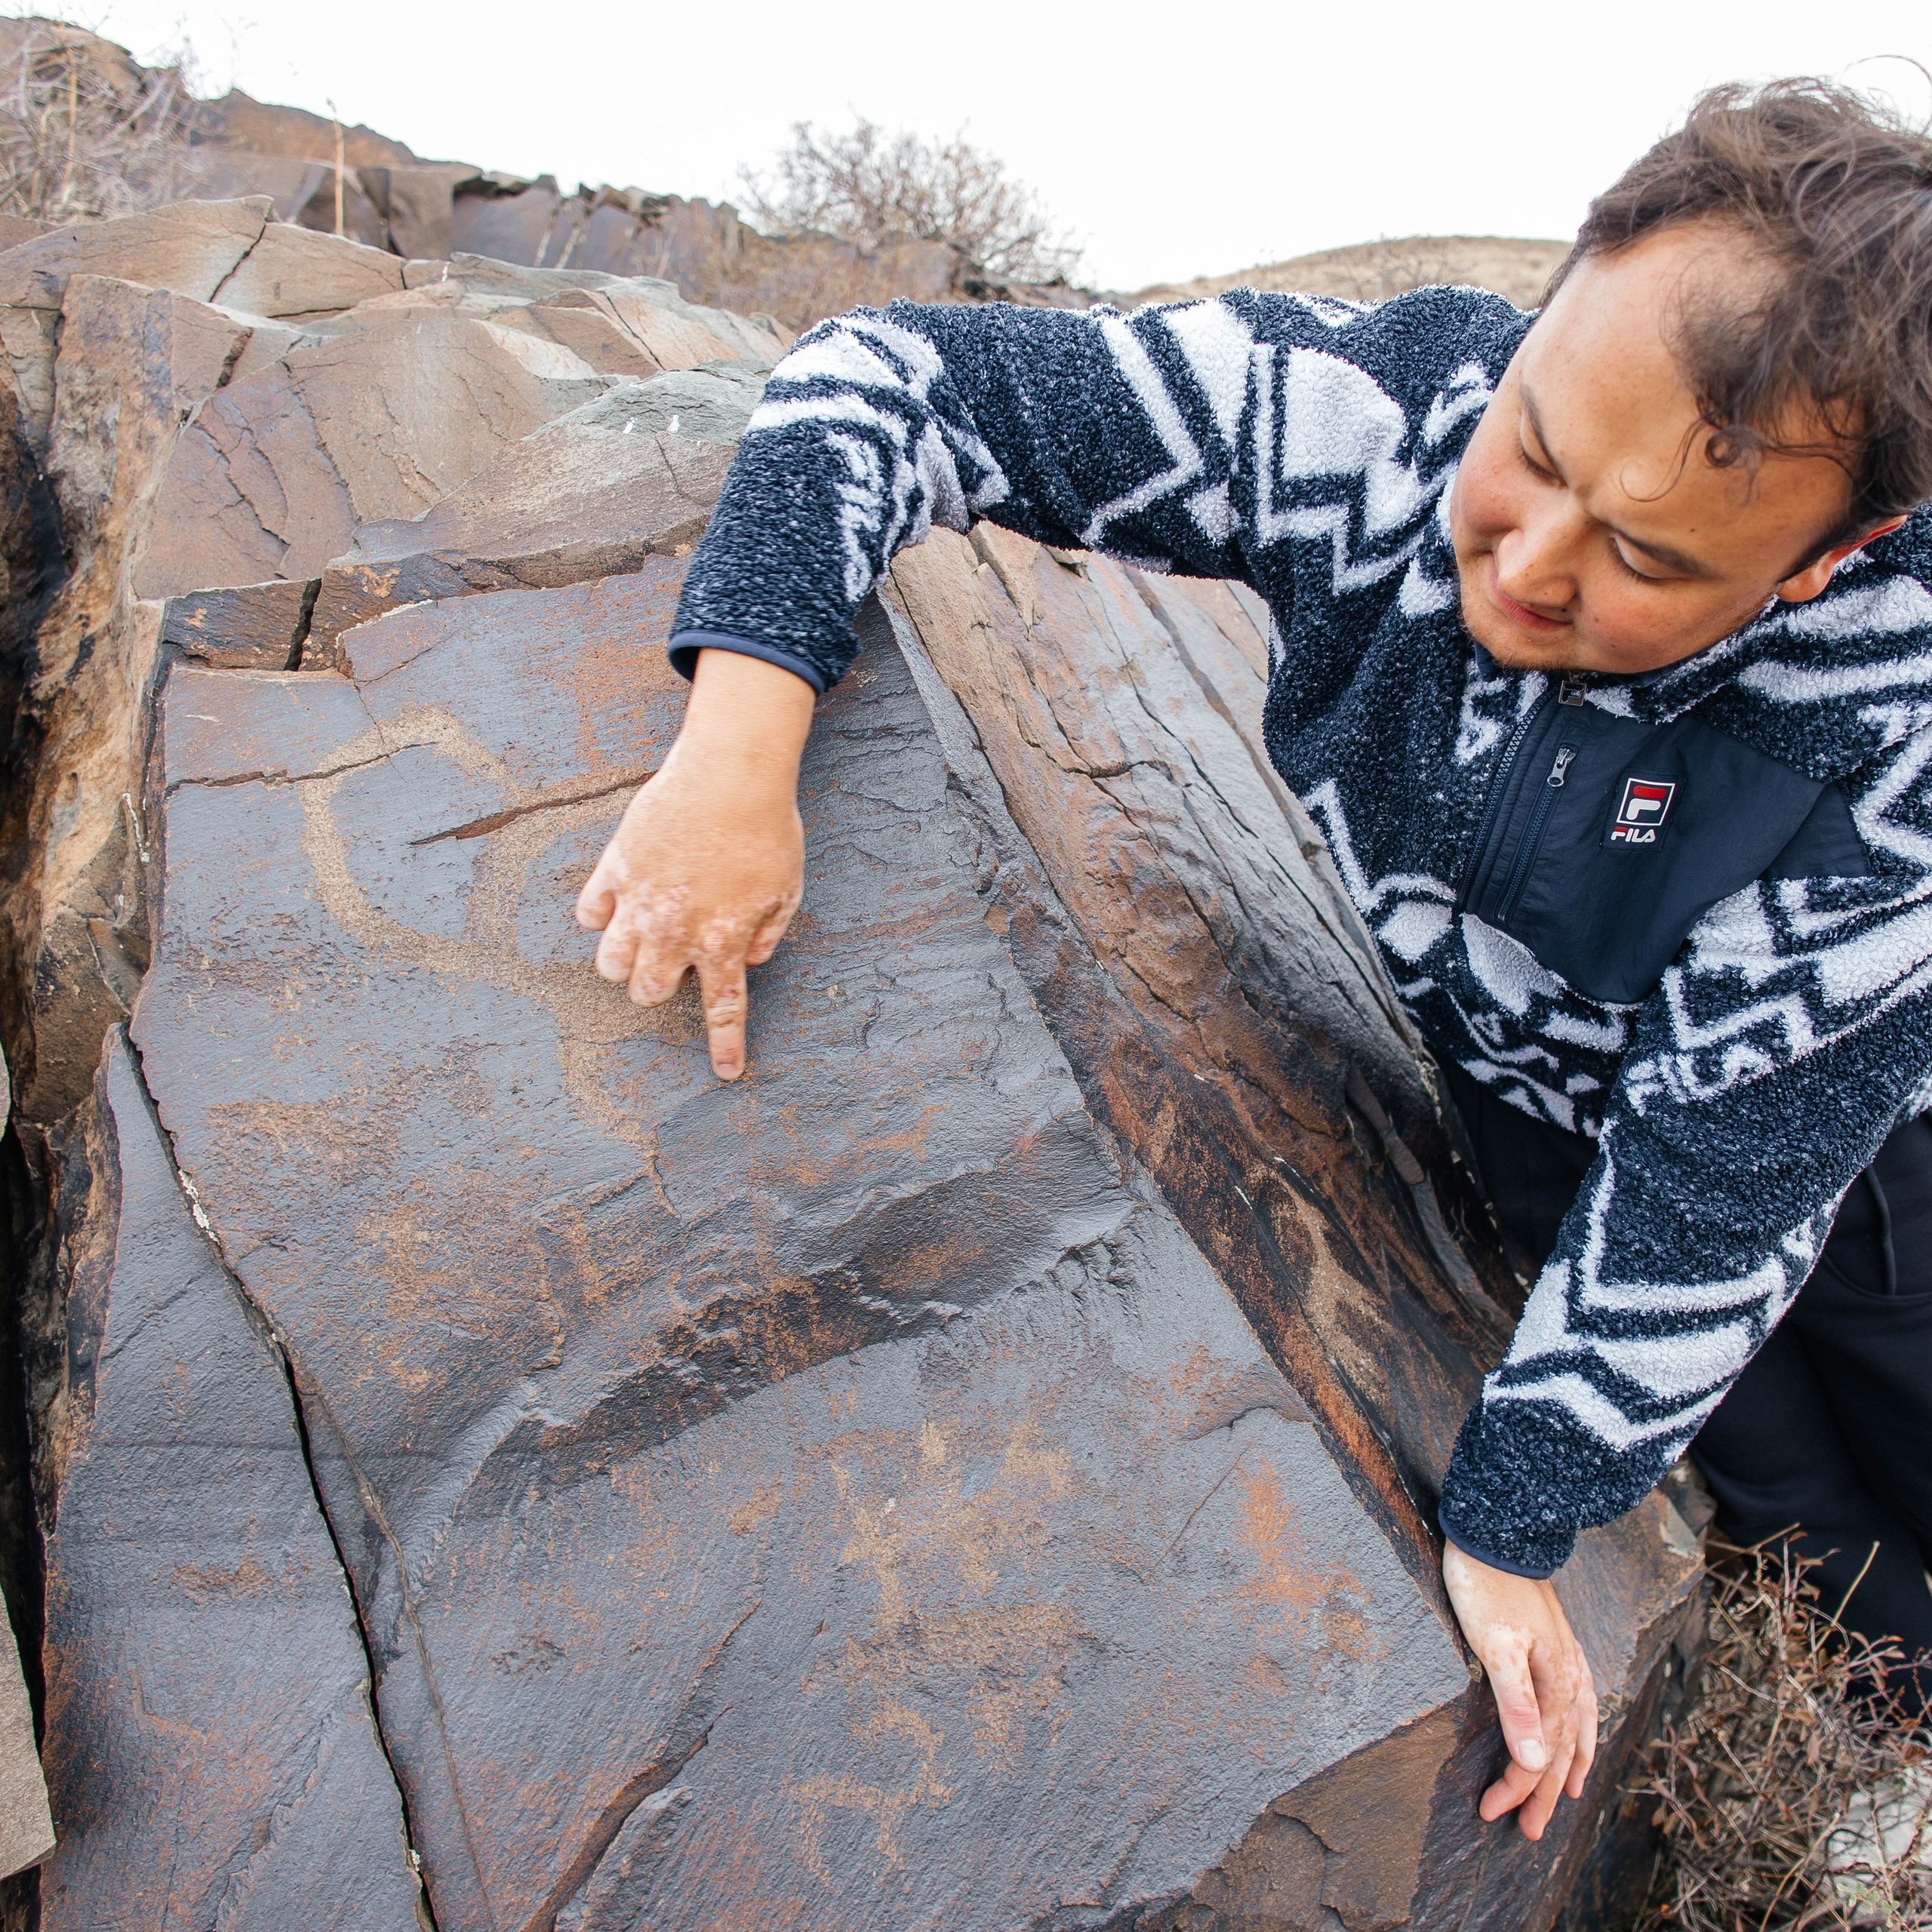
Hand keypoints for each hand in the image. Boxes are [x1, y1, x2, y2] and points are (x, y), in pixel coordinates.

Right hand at [576, 648, 814, 1078]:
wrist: (731, 772)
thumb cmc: (767, 829)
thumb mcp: (786, 890)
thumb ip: (766, 935)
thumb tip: (748, 964)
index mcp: (722, 940)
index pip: (723, 1009)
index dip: (724, 1046)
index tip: (726, 1075)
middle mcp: (675, 930)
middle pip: (648, 991)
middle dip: (659, 987)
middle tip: (671, 963)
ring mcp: (639, 901)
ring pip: (609, 962)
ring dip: (624, 962)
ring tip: (639, 942)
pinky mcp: (615, 868)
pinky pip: (589, 912)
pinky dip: (601, 916)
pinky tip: (617, 904)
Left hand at [1442, 1541, 1598, 1840]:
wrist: (1495, 1532)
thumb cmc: (1486, 1586)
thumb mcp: (1495, 1646)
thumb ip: (1516, 1705)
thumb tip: (1533, 1763)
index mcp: (1555, 1683)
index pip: (1536, 1753)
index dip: (1517, 1788)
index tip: (1492, 1815)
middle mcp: (1569, 1675)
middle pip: (1559, 1749)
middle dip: (1543, 1793)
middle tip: (1529, 1832)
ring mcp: (1566, 1657)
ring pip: (1575, 1726)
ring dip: (1567, 1763)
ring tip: (1570, 1793)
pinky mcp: (1555, 1641)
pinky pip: (1579, 1697)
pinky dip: (1579, 1724)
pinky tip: (1577, 1726)